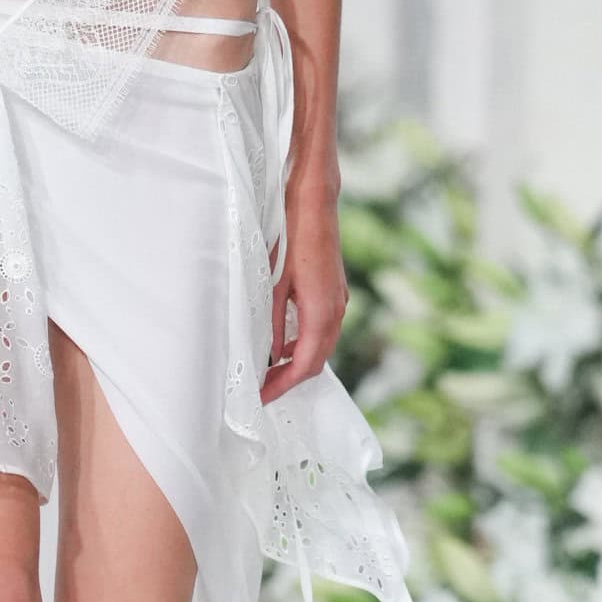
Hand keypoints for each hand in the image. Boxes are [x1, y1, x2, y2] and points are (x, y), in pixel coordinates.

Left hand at [261, 197, 347, 405]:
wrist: (315, 202)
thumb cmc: (291, 237)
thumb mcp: (272, 283)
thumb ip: (271, 323)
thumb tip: (269, 356)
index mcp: (322, 312)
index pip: (304, 365)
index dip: (282, 386)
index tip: (262, 398)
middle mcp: (336, 311)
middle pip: (316, 361)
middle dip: (290, 380)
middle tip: (262, 392)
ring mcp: (339, 301)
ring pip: (321, 346)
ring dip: (297, 363)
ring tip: (269, 374)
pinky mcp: (334, 292)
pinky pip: (322, 330)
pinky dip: (304, 344)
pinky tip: (283, 345)